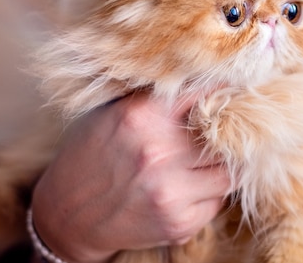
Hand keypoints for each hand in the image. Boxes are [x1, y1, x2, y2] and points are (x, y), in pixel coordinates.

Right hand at [31, 93, 230, 262]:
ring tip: (202, 164)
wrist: (67, 215)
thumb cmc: (92, 154)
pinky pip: (217, 202)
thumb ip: (156, 97)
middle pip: (225, 138)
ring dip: (221, 167)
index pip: (204, 92)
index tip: (236, 87)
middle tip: (223, 133)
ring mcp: (170, 192)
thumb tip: (205, 78)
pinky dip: (209, 195)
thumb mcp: (113, 113)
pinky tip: (187, 190)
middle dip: (226, 136)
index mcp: (142, 116)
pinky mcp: (179, 224)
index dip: (224, 89)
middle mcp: (158, 153)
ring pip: (229, 173)